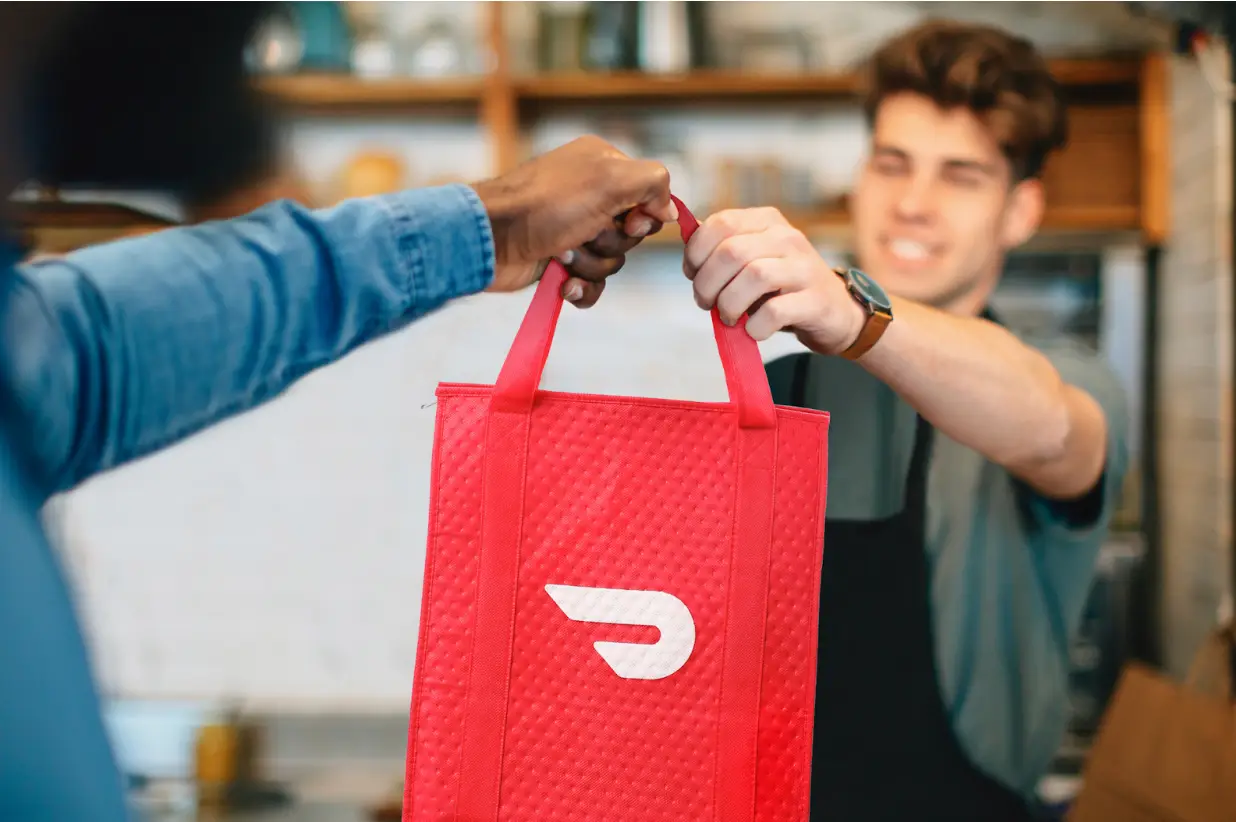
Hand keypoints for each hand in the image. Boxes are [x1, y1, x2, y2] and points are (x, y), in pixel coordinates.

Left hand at [470, 135, 676, 307]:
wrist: (491, 239)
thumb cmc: (547, 205)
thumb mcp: (610, 179)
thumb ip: (653, 183)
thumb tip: (667, 209)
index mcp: (603, 165)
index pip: (649, 195)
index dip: (644, 215)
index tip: (629, 220)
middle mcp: (589, 195)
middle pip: (631, 232)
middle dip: (611, 242)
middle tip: (584, 233)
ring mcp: (573, 229)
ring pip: (611, 260)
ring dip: (590, 264)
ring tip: (562, 254)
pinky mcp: (559, 261)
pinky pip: (592, 283)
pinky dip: (581, 287)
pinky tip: (562, 281)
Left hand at [683, 207, 866, 355]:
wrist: (834, 312)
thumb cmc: (783, 288)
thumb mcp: (753, 259)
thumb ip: (722, 249)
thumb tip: (689, 237)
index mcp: (767, 221)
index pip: (721, 223)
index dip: (696, 252)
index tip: (693, 275)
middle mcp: (788, 237)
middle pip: (732, 252)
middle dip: (707, 284)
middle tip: (706, 303)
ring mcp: (804, 268)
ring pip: (754, 276)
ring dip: (729, 304)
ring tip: (728, 318)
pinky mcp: (815, 300)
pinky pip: (775, 311)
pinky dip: (755, 326)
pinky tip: (753, 330)